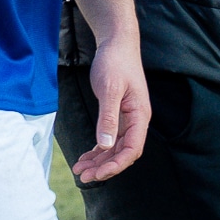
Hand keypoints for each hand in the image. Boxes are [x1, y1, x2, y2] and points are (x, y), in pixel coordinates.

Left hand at [72, 36, 150, 183]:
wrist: (116, 43)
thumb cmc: (115, 62)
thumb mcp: (110, 89)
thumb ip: (108, 118)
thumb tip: (105, 145)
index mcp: (139, 115)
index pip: (132, 149)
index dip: (116, 164)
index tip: (98, 173)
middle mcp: (136, 120)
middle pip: (123, 152)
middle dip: (104, 166)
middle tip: (83, 176)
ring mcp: (127, 118)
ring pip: (114, 148)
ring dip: (99, 160)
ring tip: (79, 169)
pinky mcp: (117, 114)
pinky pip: (109, 138)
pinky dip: (98, 149)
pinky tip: (85, 156)